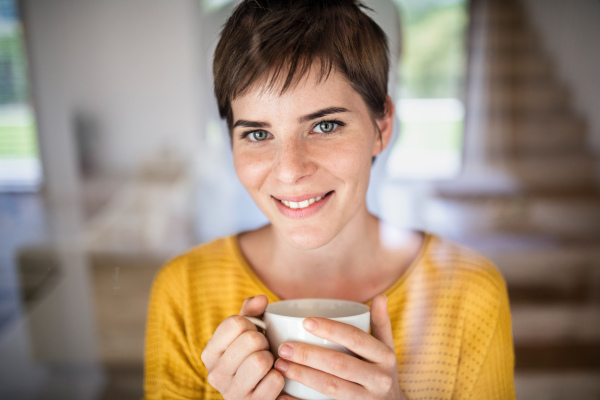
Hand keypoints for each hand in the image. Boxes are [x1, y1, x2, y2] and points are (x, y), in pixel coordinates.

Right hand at [201, 295, 283, 399]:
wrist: (254, 395)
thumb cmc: (250, 358)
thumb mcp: (244, 334)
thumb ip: (250, 313)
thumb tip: (262, 298)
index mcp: (209, 353)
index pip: (235, 322)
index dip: (251, 324)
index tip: (251, 334)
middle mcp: (215, 374)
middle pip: (250, 340)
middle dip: (263, 342)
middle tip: (262, 351)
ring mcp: (232, 393)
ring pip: (261, 360)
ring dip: (271, 360)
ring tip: (266, 365)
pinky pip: (275, 380)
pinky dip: (279, 378)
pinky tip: (271, 381)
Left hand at [273, 294, 405, 399]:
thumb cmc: (382, 372)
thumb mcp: (387, 349)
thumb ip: (381, 323)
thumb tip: (380, 296)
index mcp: (385, 357)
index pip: (355, 338)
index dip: (331, 328)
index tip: (305, 322)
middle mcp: (379, 379)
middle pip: (339, 364)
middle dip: (308, 355)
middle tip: (283, 347)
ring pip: (330, 387)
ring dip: (302, 375)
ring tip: (281, 366)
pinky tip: (284, 396)